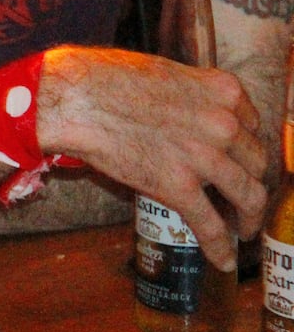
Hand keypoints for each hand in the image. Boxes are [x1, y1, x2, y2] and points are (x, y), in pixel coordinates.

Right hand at [38, 46, 265, 270]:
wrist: (76, 98)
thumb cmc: (106, 78)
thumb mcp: (165, 72)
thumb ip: (190, 94)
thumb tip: (187, 111)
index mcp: (222, 91)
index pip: (253, 125)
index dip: (247, 144)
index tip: (240, 156)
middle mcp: (224, 124)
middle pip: (256, 161)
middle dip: (252, 179)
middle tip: (243, 193)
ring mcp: (204, 158)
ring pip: (248, 196)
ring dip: (250, 217)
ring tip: (244, 229)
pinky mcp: (178, 187)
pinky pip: (210, 225)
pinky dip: (220, 247)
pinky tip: (222, 259)